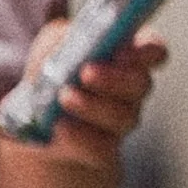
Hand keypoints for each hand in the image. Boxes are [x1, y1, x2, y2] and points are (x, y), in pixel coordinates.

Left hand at [18, 22, 166, 174]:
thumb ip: (64, 37)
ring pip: (124, 117)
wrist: (33, 122)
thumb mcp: (53, 45)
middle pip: (141, 84)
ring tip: (65, 97)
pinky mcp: (103, 150)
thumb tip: (69, 38)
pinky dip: (79, 137)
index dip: (147, 50)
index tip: (123, 51)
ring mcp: (121, 121)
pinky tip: (60, 126)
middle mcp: (131, 89)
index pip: (153, 50)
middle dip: (115, 78)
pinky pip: (101, 148)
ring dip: (93, 106)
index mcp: (127, 55)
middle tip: (87, 73)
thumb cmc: (52, 72)